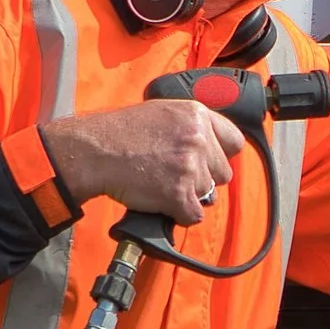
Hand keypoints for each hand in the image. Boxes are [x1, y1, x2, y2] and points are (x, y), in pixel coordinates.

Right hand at [41, 100, 246, 224]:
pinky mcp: (178, 193)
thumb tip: (211, 148)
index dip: (221, 156)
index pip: (235, 142)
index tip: (208, 162)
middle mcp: (199, 138)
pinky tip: (160, 201)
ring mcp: (190, 166)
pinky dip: (178, 214)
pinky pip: (193, 215)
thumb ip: (191, 126)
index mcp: (197, 115)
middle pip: (223, 173)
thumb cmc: (120, 133)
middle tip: (175, 175)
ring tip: (161, 184)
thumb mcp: (162, 113)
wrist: (94, 151)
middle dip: (203, 179)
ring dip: (188, 196)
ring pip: (208, 195)